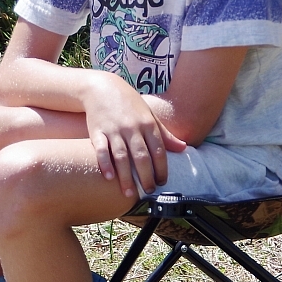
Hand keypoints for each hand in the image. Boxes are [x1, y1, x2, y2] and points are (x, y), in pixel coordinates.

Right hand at [82, 74, 186, 198]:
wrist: (102, 88)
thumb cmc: (129, 105)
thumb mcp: (150, 116)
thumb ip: (165, 134)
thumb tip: (184, 148)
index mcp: (148, 125)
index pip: (159, 151)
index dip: (162, 169)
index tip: (162, 182)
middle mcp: (132, 128)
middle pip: (141, 157)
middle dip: (146, 177)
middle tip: (149, 191)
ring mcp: (114, 130)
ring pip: (121, 157)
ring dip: (126, 177)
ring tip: (129, 193)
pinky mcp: (97, 131)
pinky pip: (101, 150)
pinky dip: (105, 164)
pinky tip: (109, 178)